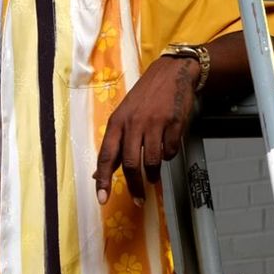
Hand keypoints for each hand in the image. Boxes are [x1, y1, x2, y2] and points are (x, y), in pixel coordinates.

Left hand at [93, 56, 198, 204]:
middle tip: (139, 199)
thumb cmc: (144, 97)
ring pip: (153, 160)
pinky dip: (168, 154)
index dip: (103, 178)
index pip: (106, 155)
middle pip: (131, 164)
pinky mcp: (174, 124)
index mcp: (117, 122)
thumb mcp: (124, 115)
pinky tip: (166, 146)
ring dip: (154, 173)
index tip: (102, 199)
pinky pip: (170, 151)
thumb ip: (115, 143)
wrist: (170, 74)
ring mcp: (154, 123)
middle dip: (135, 186)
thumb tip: (99, 172)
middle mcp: (133, 123)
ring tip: (154, 176)